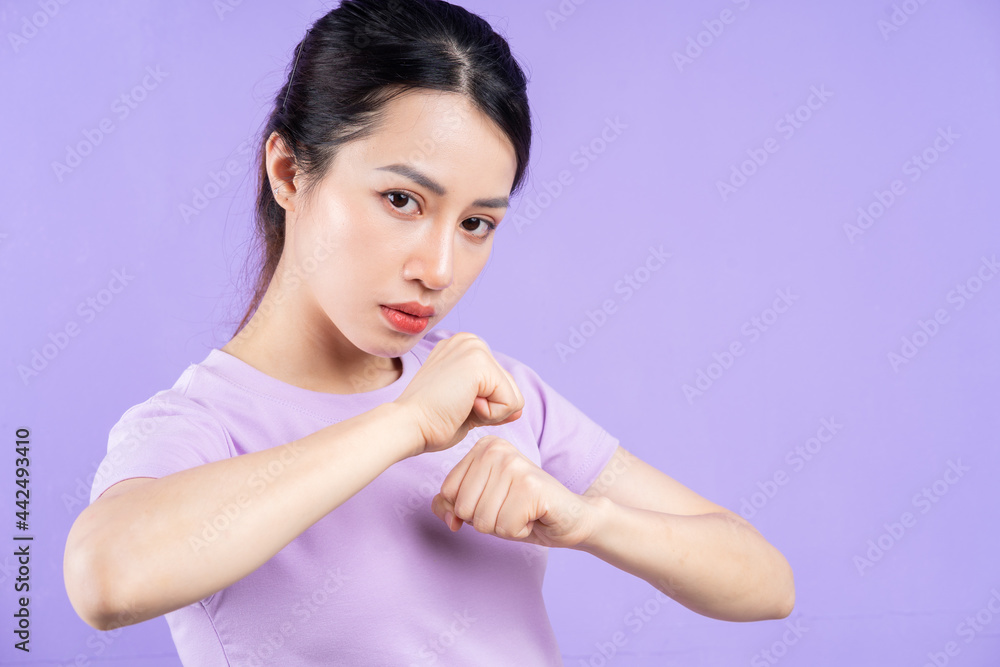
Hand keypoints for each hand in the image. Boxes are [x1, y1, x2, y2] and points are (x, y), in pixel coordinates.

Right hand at [393, 332, 524, 455]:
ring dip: (490, 413)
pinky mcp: (480, 363)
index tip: (453, 403)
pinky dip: (491, 415)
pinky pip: (511, 402)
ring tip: (457, 406)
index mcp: (465, 347)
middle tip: (454, 407)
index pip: (501, 385)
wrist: (407, 425)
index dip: (485, 406)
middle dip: (490, 409)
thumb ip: (493, 403)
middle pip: (511, 388)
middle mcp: (470, 341)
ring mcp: (475, 348)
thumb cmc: (429, 421)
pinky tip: (462, 407)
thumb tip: (520, 408)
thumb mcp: (469, 408)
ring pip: (513, 396)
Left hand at [430, 436, 600, 548]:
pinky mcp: (530, 486)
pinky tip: (535, 517)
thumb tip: (442, 512)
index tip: (498, 502)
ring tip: (524, 513)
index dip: (471, 511)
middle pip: (463, 509)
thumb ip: (452, 505)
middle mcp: (496, 449)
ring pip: (483, 521)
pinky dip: (520, 532)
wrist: (571, 518)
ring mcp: (514, 465)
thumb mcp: (482, 506)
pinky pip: (505, 527)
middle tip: (513, 509)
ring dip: (505, 528)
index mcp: (483, 448)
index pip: (448, 494)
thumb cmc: (525, 512)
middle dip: (488, 521)